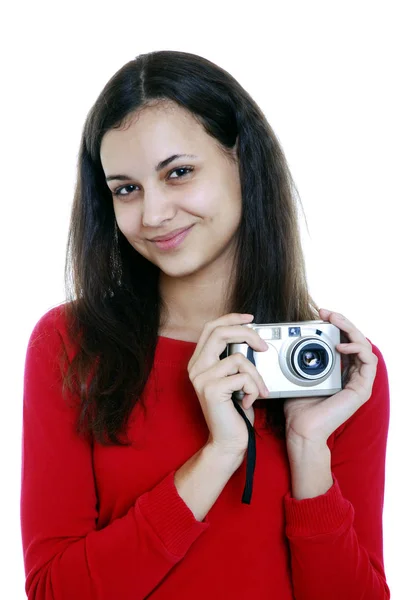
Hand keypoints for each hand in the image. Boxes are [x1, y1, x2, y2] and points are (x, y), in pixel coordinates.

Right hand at [187, 313, 268, 455]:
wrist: (228, 441)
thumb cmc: (234, 412)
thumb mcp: (232, 379)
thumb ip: (233, 359)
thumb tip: (252, 339)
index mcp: (199, 362)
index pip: (211, 328)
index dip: (231, 318)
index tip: (250, 318)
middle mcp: (196, 368)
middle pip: (220, 333)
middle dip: (247, 334)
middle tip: (263, 347)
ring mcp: (201, 378)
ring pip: (239, 359)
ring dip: (255, 376)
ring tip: (256, 391)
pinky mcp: (211, 390)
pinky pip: (243, 377)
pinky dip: (253, 389)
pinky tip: (249, 401)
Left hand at [283, 308, 378, 451]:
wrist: (301, 429)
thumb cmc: (298, 406)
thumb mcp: (296, 375)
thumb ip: (298, 359)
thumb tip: (287, 340)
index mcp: (338, 370)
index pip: (343, 340)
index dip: (335, 324)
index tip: (320, 314)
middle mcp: (350, 373)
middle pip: (355, 339)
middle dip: (342, 321)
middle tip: (327, 312)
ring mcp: (358, 381)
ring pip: (364, 346)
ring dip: (351, 329)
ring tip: (335, 321)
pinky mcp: (362, 389)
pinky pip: (369, 361)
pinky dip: (357, 348)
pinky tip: (342, 346)